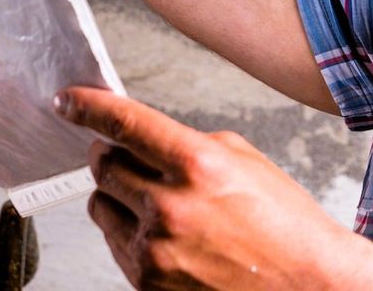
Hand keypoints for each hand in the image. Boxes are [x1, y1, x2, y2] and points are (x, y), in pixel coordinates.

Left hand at [57, 86, 372, 289]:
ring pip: (99, 205)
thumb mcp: (243, 160)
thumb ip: (189, 144)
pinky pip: (114, 243)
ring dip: (116, 195)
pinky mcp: (146, 282)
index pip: (125, 124)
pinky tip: (165, 232)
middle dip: (109, 154)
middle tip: (123, 153)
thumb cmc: (284, 223)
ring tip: (154, 200)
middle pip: (103, 166)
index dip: (88, 107)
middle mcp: (170, 206)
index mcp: (198, 164)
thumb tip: (145, 140)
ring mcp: (154, 249)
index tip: (69, 100)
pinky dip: (128, 231)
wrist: (304, 283)